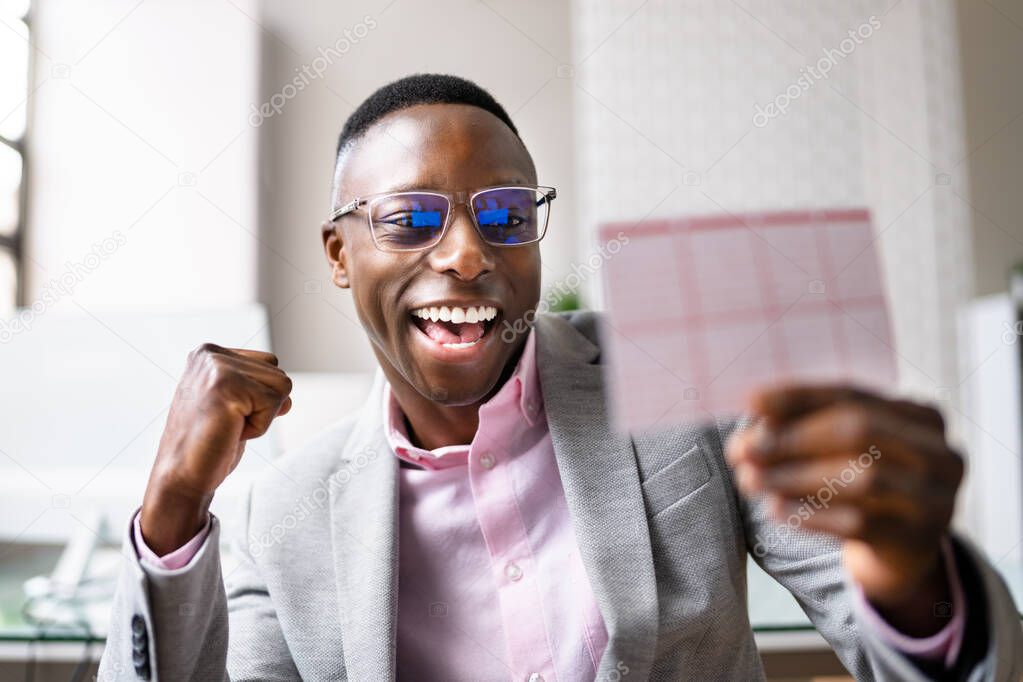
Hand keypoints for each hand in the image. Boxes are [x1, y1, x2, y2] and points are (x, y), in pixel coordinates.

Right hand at [140, 344, 292, 554]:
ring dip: (263, 416)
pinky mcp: (227, 387)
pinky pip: (275, 403)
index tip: (227, 414)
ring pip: (282, 386)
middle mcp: (210, 354)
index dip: (259, 397)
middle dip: (263, 406)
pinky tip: (231, 432)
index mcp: (208, 353)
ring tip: (229, 426)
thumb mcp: (234, 407)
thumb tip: (288, 399)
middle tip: (227, 423)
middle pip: (279, 374)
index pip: (269, 363)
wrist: (180, 477)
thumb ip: (257, 390)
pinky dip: (260, 427)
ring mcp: (217, 368)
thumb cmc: (208, 445)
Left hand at [725, 385, 963, 635]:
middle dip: (791, 439)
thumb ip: (809, 426)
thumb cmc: (866, 484)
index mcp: (921, 416)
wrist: (903, 552)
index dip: (798, 397)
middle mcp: (938, 452)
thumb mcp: (847, 450)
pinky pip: (858, 524)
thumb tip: (755, 411)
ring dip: (794, 478)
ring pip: (859, 478)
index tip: (750, 402)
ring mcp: (934, 498)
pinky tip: (775, 510)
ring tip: (749, 481)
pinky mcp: (919, 538)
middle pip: (858, 431)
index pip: (851, 394)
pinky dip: (811, 514)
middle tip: (741, 450)